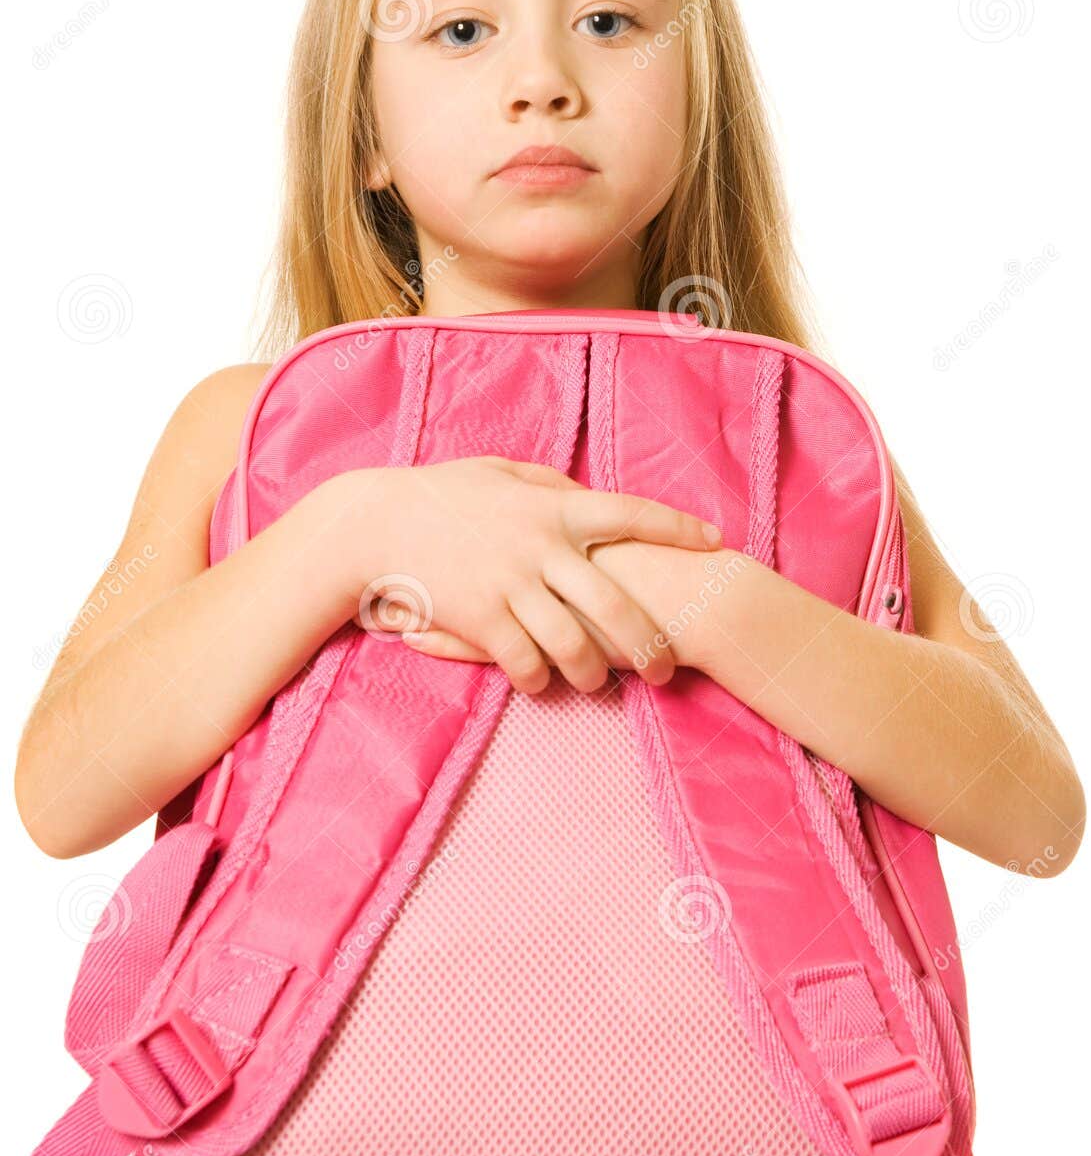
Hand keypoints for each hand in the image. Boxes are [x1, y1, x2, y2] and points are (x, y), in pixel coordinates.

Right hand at [335, 456, 723, 695]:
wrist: (376, 523)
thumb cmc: (441, 493)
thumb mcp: (500, 471)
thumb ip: (549, 483)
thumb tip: (587, 494)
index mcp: (552, 506)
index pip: (631, 514)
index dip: (677, 529)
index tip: (715, 541)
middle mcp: (540, 548)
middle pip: (616, 605)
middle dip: (651, 643)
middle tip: (670, 669)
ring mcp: (511, 586)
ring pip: (575, 645)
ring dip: (594, 673)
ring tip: (601, 682)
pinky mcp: (481, 619)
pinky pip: (524, 662)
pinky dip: (539, 680)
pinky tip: (542, 684)